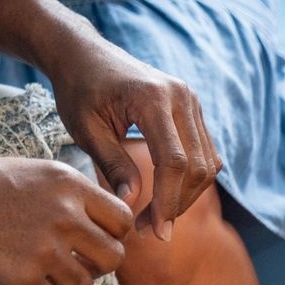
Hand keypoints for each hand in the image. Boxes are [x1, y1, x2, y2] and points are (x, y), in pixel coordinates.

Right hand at [0, 156, 131, 284]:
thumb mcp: (25, 173)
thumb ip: (64, 197)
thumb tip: (100, 226)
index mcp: (65, 183)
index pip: (121, 219)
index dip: (109, 235)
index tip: (88, 242)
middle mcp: (63, 214)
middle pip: (113, 257)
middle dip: (92, 266)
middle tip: (64, 263)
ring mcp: (44, 248)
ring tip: (32, 271)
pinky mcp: (23, 278)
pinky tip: (13, 282)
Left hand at [42, 29, 221, 239]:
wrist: (81, 53)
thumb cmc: (78, 88)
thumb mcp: (85, 129)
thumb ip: (112, 165)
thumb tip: (132, 204)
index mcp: (152, 98)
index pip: (174, 161)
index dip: (168, 201)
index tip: (155, 231)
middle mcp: (181, 96)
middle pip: (197, 166)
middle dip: (177, 204)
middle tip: (149, 229)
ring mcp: (190, 99)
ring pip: (206, 162)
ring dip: (186, 195)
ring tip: (154, 217)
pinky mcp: (191, 107)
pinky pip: (203, 151)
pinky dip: (189, 177)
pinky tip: (164, 195)